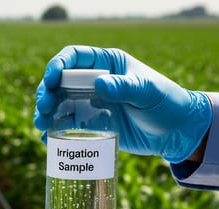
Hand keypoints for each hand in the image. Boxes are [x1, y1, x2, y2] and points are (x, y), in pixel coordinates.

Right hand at [34, 46, 211, 162]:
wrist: (177, 132)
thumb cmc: (167, 104)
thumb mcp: (148, 93)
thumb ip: (125, 87)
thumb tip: (99, 84)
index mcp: (108, 64)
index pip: (75, 57)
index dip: (58, 66)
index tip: (51, 80)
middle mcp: (95, 81)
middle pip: (60, 82)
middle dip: (46, 93)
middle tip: (44, 108)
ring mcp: (91, 103)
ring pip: (59, 104)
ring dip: (46, 113)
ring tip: (41, 125)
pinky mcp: (92, 124)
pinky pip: (67, 125)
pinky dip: (54, 132)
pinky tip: (47, 140)